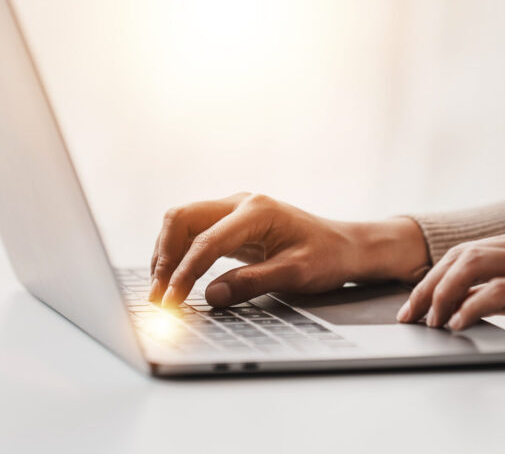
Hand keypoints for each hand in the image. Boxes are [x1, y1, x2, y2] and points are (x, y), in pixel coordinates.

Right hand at [148, 192, 429, 307]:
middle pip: (182, 219)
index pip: (206, 241)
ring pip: (182, 223)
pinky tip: (174, 278)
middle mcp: (240, 203)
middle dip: (164, 256)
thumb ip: (252, 283)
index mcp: (257, 211)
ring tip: (160, 291)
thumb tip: (211, 296)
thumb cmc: (328, 257)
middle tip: (158, 295)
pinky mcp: (230, 223)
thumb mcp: (295, 275)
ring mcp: (233, 210)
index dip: (185, 273)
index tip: (173, 301)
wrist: (347, 245)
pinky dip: (178, 253)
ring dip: (166, 254)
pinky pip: (193, 232)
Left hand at [396, 225, 504, 356]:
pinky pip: (500, 291)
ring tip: (430, 321)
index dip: (435, 276)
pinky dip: (472, 306)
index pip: (467, 251)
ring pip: (474, 266)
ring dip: (443, 294)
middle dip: (429, 285)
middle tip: (410, 315)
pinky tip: (459, 324)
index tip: (416, 303)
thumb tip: (463, 306)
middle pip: (462, 255)